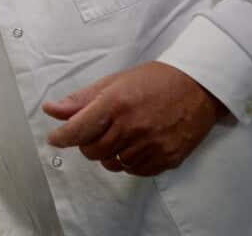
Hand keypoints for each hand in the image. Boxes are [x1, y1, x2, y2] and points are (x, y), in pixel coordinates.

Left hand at [43, 61, 226, 176]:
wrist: (199, 86)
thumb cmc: (155, 80)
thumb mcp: (115, 82)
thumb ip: (82, 100)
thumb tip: (52, 110)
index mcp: (116, 103)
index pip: (78, 130)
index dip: (61, 137)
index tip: (55, 139)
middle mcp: (132, 126)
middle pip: (92, 151)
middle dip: (87, 144)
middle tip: (96, 132)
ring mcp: (151, 145)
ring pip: (112, 163)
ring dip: (109, 153)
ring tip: (119, 136)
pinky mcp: (167, 158)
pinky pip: (135, 170)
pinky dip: (129, 162)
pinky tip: (135, 146)